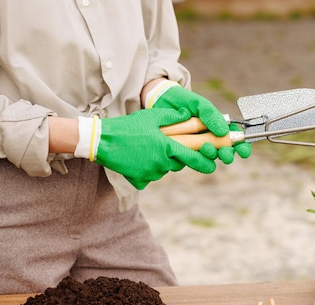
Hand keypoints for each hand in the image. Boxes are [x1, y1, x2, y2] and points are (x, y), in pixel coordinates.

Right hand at [76, 108, 217, 189]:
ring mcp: (151, 173)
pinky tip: (139, 158)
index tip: (213, 165)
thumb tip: (189, 114)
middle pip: (180, 164)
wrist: (101, 142)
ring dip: (163, 162)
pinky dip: (148, 169)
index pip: (194, 158)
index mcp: (168, 148)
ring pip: (165, 169)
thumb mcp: (151, 117)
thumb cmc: (128, 127)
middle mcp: (162, 163)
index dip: (205, 163)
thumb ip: (173, 117)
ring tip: (148, 148)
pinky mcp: (140, 180)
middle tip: (168, 147)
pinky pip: (150, 176)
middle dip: (179, 157)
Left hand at [150, 81, 250, 162]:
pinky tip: (192, 153)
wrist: (157, 101)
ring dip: (212, 156)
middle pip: (225, 152)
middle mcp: (209, 138)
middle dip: (228, 155)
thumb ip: (211, 115)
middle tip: (224, 154)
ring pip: (210, 158)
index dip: (242, 147)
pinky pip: (193, 160)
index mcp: (217, 126)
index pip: (234, 139)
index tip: (242, 151)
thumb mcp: (198, 104)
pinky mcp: (184, 152)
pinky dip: (196, 159)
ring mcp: (197, 146)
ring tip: (205, 148)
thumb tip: (224, 131)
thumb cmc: (181, 100)